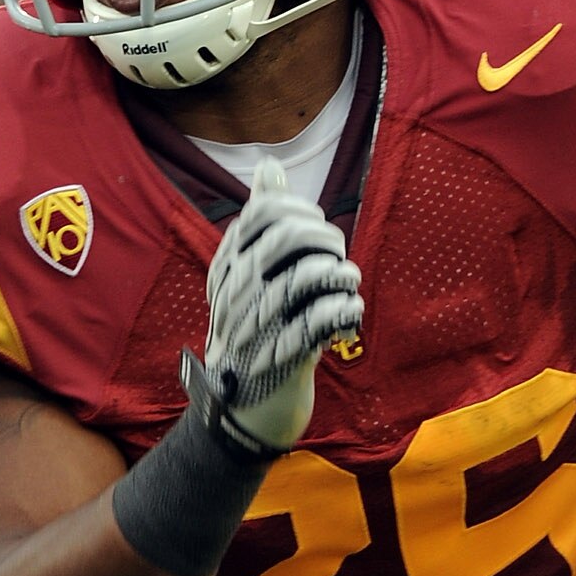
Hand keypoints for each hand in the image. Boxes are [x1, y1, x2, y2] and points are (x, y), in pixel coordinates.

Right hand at [203, 157, 362, 453]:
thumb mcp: (247, 277)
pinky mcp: (284, 358)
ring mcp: (257, 325)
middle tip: (337, 258)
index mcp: (227, 267)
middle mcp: (237, 292)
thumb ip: (261, 220)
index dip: (303, 213)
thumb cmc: (255, 331)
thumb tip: (269, 166)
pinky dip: (346, 309)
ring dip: (344, 275)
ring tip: (348, 284)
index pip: (265, 212)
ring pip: (310, 275)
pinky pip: (323, 318)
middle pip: (290, 237)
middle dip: (327, 240)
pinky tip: (348, 312)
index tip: (318, 232)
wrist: (242, 409)